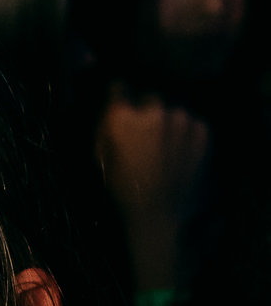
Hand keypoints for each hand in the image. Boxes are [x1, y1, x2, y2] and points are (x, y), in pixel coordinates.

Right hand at [95, 91, 209, 291]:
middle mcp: (154, 110)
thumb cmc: (123, 193)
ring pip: (172, 111)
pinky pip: (191, 123)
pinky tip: (179, 156)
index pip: (118, 88)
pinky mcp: (202, 129)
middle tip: (145, 137)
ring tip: (165, 150)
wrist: (161, 218)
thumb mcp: (102, 159)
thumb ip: (106, 128)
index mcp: (122, 117)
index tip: (120, 106)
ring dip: (168, 123)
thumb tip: (111, 108)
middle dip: (146, 112)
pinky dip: (185, 134)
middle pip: (149, 97)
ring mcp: (181, 118)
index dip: (118, 98)